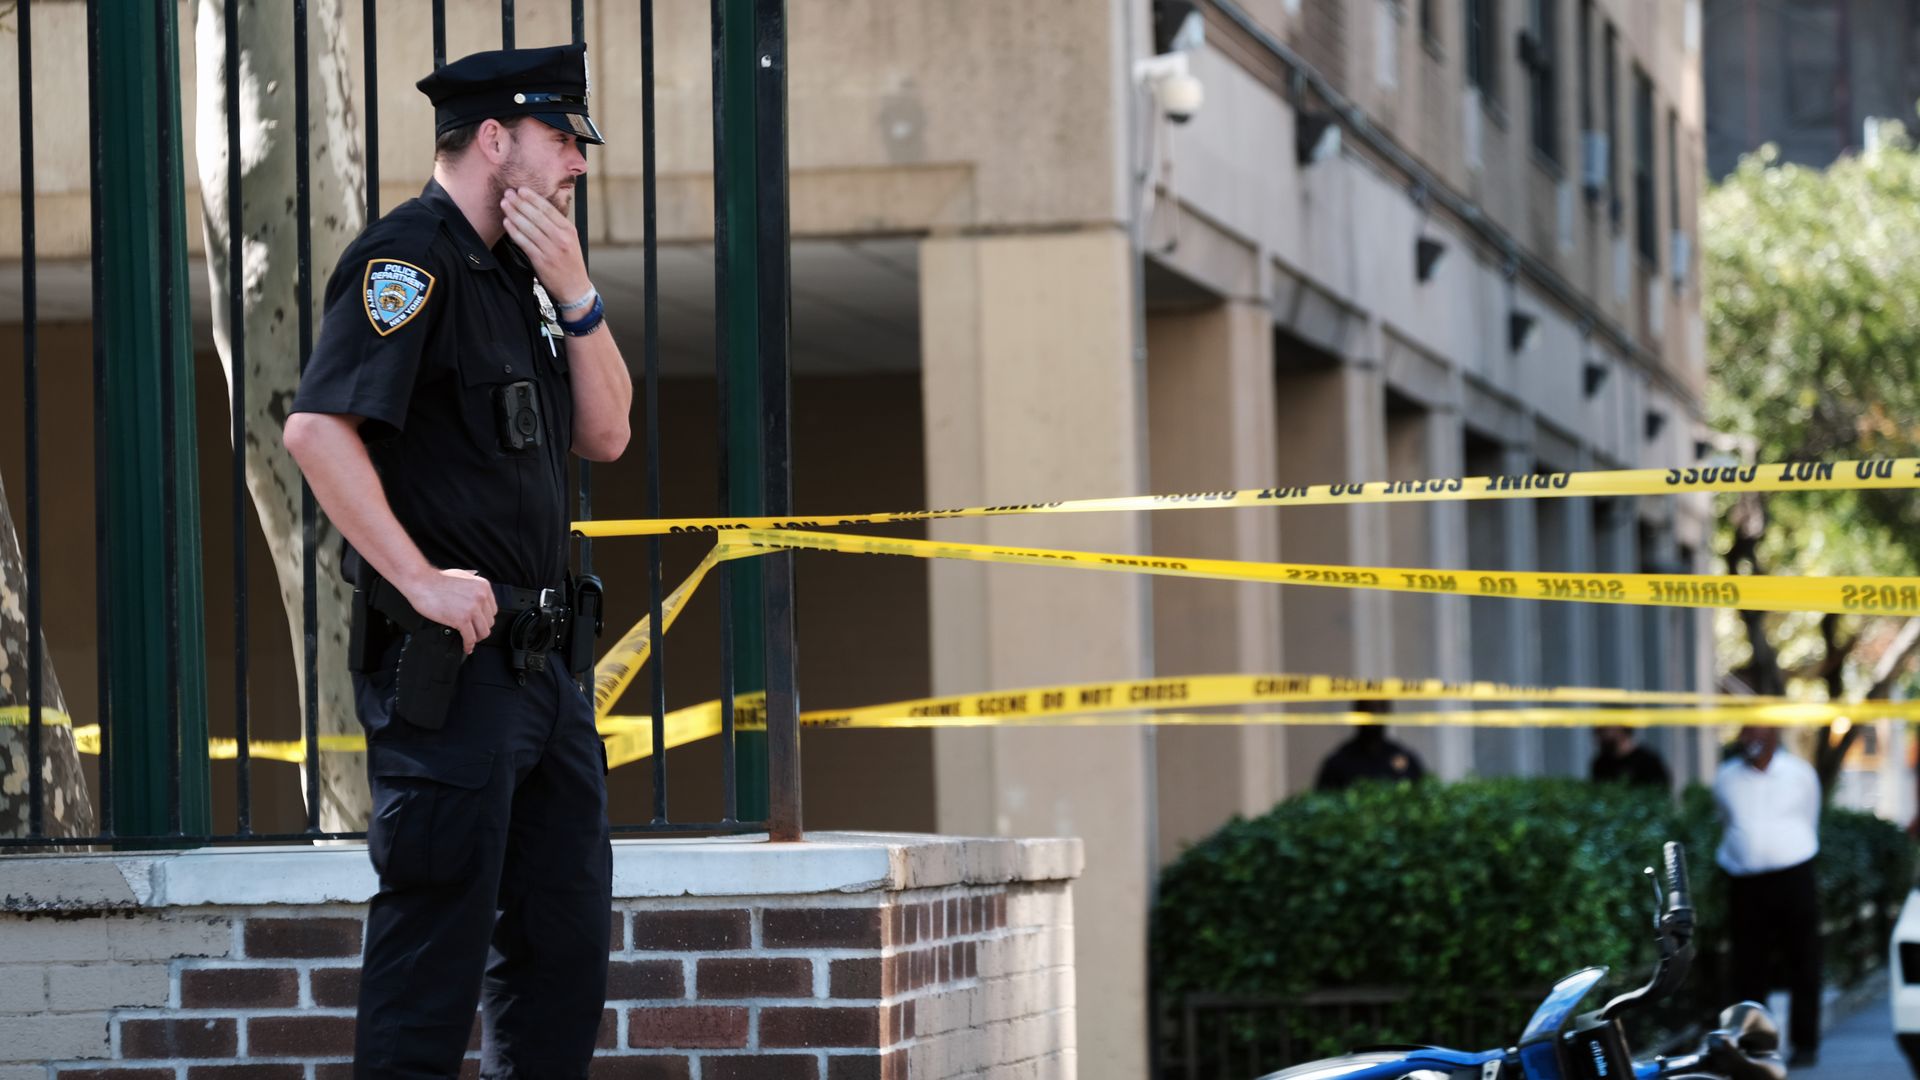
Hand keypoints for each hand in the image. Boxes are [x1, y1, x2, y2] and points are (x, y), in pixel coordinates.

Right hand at [400, 568, 496, 653]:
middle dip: (481, 629)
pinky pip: (470, 638)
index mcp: (483, 587)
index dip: (485, 619)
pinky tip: (466, 646)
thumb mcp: (463, 578)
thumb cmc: (437, 580)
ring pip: (483, 632)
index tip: (480, 623)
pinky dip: (468, 645)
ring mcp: (472, 608)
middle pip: (489, 622)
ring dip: (476, 638)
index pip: (493, 610)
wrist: (421, 582)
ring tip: (470, 640)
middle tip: (474, 632)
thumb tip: (477, 602)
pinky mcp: (461, 619)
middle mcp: (481, 597)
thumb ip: (473, 589)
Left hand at [500, 187, 590, 303]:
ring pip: (529, 227)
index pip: (548, 209)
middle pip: (537, 216)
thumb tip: (537, 209)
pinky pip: (524, 242)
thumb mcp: (570, 241)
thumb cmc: (570, 263)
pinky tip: (507, 223)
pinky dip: (514, 231)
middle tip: (508, 193)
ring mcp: (551, 250)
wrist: (575, 288)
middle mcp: (561, 238)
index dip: (533, 198)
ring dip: (514, 214)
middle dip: (520, 202)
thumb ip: (557, 226)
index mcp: (569, 230)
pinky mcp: (541, 261)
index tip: (521, 189)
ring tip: (504, 204)